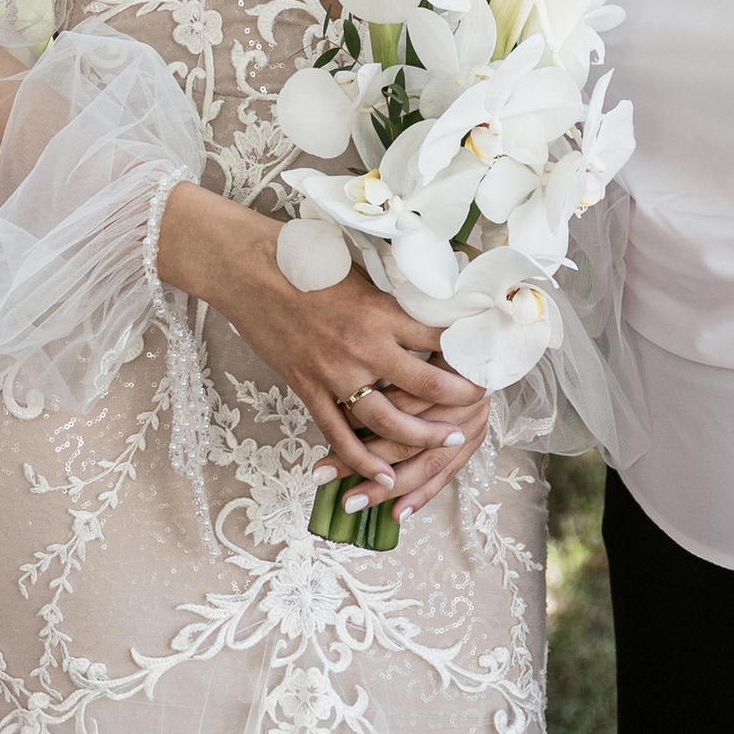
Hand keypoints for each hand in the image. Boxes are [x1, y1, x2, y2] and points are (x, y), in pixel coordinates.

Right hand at [158, 188, 486, 520]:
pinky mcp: (307, 388)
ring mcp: (334, 373)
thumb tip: (429, 301)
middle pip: (426, 385)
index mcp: (381, 311)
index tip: (486, 358)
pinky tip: (383, 474)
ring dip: (422, 436)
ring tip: (448, 442)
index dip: (468, 351)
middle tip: (480, 405)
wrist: (247, 270)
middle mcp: (364, 347)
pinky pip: (339, 432)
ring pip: (388, 420)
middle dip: (460, 399)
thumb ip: (392, 294)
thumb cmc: (303, 258)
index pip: (440, 338)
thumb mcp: (360, 269)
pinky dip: (361, 459)